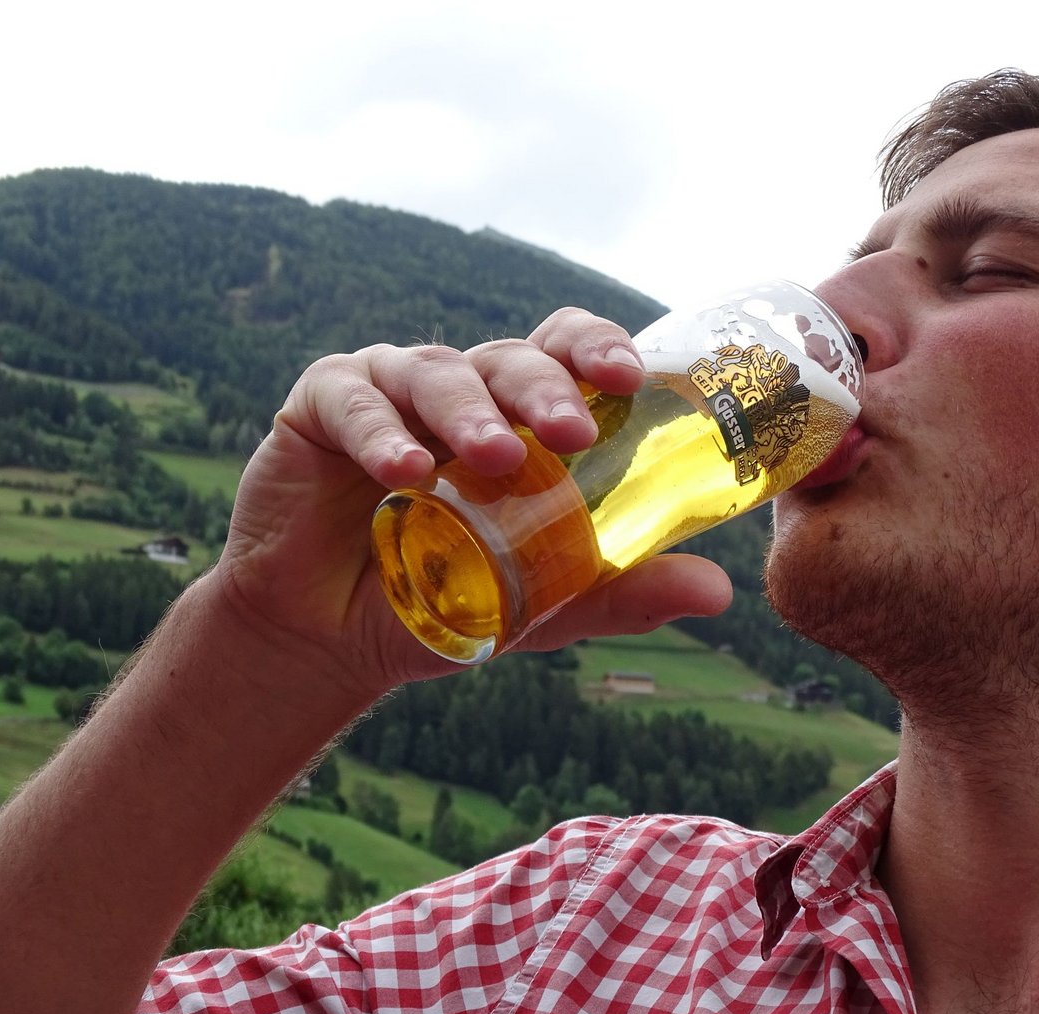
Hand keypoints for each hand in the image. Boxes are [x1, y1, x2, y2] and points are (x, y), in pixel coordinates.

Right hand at [211, 308, 733, 694]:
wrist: (329, 641)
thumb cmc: (440, 603)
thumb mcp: (540, 603)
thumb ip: (619, 589)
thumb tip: (718, 591)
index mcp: (515, 416)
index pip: (562, 352)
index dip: (595, 348)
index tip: (630, 378)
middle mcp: (458, 391)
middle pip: (509, 359)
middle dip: (546, 387)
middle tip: (574, 430)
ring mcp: (389, 392)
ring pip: (435, 372)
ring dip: (469, 412)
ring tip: (493, 457)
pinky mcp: (320, 406)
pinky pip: (352, 400)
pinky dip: (380, 430)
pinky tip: (404, 470)